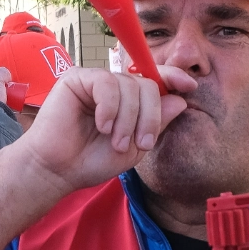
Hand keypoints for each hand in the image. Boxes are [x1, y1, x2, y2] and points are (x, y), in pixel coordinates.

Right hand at [16, 65, 194, 198]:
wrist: (58, 171)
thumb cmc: (91, 161)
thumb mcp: (134, 147)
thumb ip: (156, 124)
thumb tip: (180, 99)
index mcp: (128, 101)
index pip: (155, 81)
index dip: (173, 78)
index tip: (190, 87)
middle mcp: (113, 87)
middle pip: (148, 85)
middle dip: (149, 116)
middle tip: (140, 144)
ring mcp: (95, 81)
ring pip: (130, 85)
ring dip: (128, 118)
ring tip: (114, 141)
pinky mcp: (77, 78)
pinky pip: (107, 83)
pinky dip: (109, 107)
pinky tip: (102, 125)